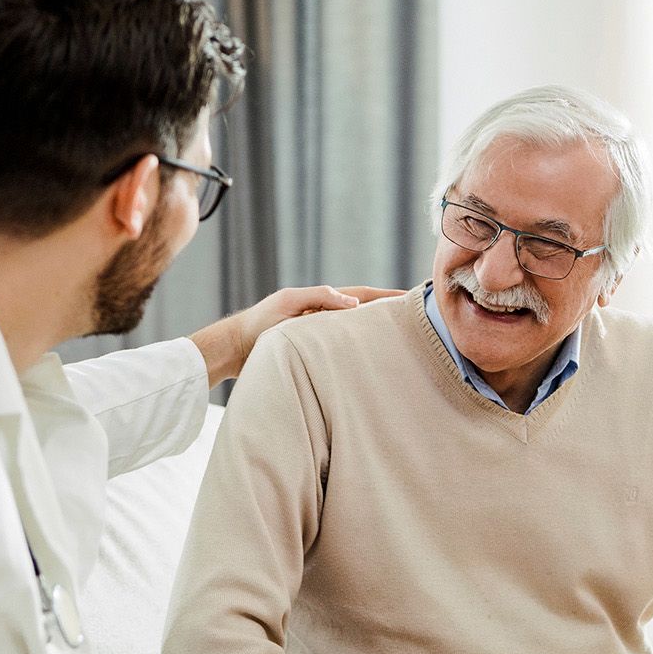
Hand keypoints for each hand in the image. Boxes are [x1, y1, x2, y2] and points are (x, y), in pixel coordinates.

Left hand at [190, 285, 404, 384]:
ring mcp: (321, 333)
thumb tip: (354, 303)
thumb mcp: (288, 305)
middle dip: (389, 313)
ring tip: (401, 337)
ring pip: (356, 331)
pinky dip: (359, 347)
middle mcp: (325, 315)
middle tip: (418, 318)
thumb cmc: (258, 325)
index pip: (363, 296)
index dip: (387, 296)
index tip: (412, 296)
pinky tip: (370, 357)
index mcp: (322, 301)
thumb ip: (320, 299)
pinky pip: (344, 347)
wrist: (235, 348)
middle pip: (365, 312)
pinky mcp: (314, 350)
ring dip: (376, 332)